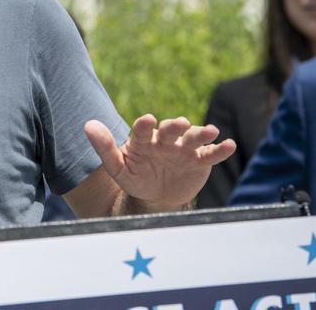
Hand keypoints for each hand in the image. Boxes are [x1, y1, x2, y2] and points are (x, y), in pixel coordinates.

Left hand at [84, 115, 235, 211]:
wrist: (156, 195)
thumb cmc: (135, 176)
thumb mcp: (118, 167)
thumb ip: (104, 148)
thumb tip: (87, 125)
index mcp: (143, 139)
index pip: (143, 129)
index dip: (146, 125)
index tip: (148, 120)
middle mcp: (165, 140)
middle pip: (171, 130)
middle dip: (176, 126)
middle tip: (180, 123)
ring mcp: (184, 149)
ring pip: (193, 139)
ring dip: (201, 133)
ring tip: (210, 131)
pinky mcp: (200, 161)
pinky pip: (211, 154)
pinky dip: (220, 149)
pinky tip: (228, 144)